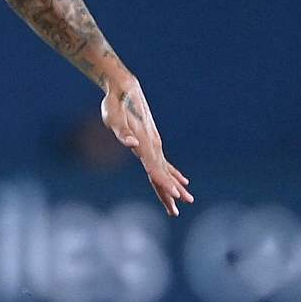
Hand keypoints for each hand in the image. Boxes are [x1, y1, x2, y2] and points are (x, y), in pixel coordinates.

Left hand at [102, 77, 192, 215]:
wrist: (126, 89)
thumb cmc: (115, 105)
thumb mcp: (113, 118)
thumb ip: (123, 133)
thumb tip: (132, 144)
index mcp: (144, 142)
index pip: (155, 167)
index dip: (164, 182)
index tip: (174, 195)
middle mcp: (152, 145)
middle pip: (162, 174)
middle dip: (170, 192)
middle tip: (176, 211)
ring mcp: (154, 143)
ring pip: (165, 170)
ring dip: (174, 186)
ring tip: (187, 200)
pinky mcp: (152, 141)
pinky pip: (164, 162)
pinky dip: (173, 173)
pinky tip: (183, 181)